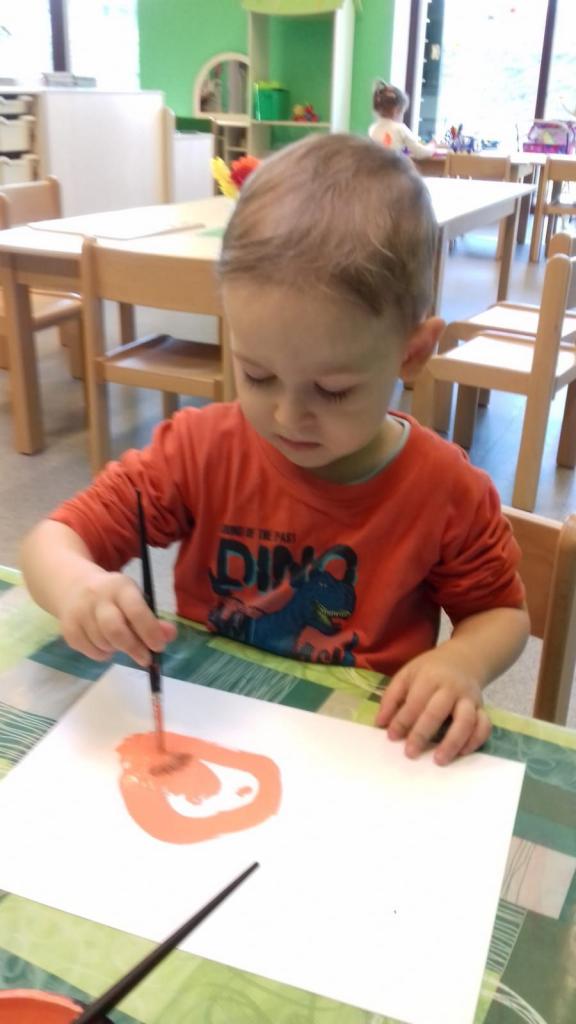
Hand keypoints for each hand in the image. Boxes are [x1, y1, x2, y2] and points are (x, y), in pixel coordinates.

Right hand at [58, 569, 176, 666]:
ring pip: (103, 644)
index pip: (135, 610)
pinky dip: (103, 654)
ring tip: (121, 641)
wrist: (74, 587)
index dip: (149, 631)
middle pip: (115, 630)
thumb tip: (168, 636)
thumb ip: (154, 618)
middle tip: (145, 658)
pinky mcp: (68, 629)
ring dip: (117, 649)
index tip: (159, 647)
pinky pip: (91, 652)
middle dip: (133, 648)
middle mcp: (96, 597)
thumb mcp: (135, 598)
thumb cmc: (114, 597)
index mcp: (119, 586)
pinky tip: (104, 642)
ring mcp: (79, 613)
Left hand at [375, 647, 490, 765]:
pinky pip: (484, 726)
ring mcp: (469, 699)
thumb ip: (391, 697)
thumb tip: (380, 723)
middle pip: (437, 712)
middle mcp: (451, 688)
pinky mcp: (482, 708)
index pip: (415, 702)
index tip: (392, 737)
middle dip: (422, 734)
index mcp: (430, 678)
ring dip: (453, 742)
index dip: (402, 721)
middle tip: (410, 753)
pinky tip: (462, 753)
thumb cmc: (430, 670)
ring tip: (439, 760)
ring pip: (465, 721)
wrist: (464, 658)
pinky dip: (476, 740)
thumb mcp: (407, 674)